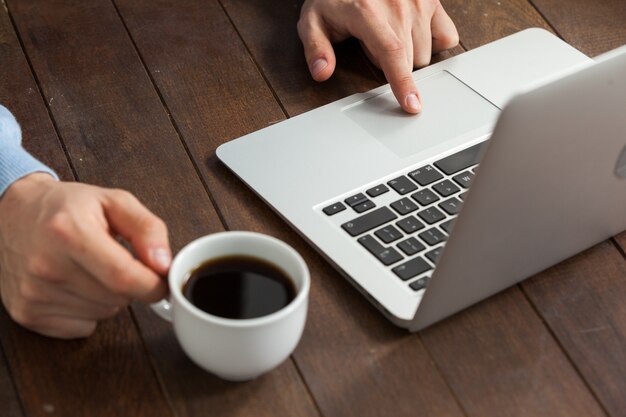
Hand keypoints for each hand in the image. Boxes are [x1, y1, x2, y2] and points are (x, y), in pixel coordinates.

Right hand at [0, 173, 170, 338]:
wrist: (12, 214)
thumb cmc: (67, 207)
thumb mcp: (114, 201)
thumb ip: (147, 228)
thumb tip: (163, 264)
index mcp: (69, 232)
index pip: (124, 278)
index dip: (153, 285)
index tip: (161, 281)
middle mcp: (46, 266)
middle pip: (117, 299)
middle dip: (129, 285)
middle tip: (114, 261)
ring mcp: (33, 293)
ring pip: (103, 314)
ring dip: (108, 297)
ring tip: (89, 269)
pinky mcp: (26, 313)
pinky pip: (83, 327)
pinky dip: (88, 312)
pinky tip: (74, 285)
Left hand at [298, 0, 458, 112]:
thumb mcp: (313, 20)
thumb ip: (316, 48)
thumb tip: (322, 72)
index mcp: (367, 12)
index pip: (392, 53)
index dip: (402, 83)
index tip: (411, 105)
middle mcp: (398, 4)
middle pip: (409, 61)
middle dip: (392, 66)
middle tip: (371, 46)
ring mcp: (419, 0)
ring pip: (426, 54)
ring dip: (410, 55)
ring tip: (389, 35)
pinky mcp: (433, 0)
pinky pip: (446, 38)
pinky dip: (431, 42)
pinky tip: (412, 32)